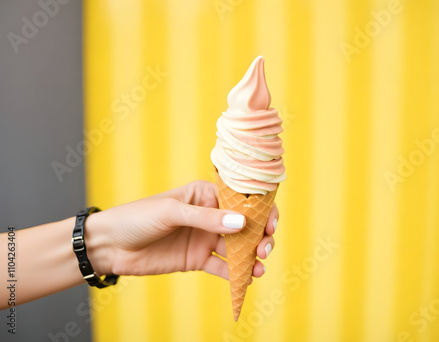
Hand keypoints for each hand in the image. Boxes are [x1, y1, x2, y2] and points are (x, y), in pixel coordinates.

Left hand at [85, 180, 278, 280]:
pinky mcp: (198, 260)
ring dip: (252, 256)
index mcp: (205, 194)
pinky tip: (246, 279)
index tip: (271, 223)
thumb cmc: (137, 218)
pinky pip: (223, 267)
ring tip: (259, 266)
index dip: (260, 210)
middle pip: (244, 225)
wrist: (110, 246)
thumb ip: (206, 219)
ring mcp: (205, 238)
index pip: (240, 199)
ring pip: (238, 247)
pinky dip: (237, 274)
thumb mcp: (171, 213)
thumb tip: (241, 223)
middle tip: (265, 248)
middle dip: (260, 236)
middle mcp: (209, 216)